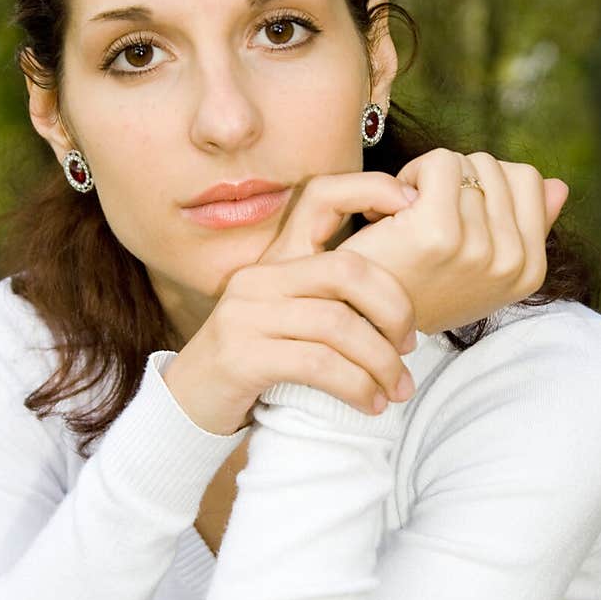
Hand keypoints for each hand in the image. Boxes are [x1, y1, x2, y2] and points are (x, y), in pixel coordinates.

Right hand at [161, 172, 421, 434]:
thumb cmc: (254, 368)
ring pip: (338, 324)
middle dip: (393, 309)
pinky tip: (369, 405)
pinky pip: (317, 363)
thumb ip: (328, 303)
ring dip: (380, 363)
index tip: (413, 206)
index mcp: (274, 261)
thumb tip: (399, 309)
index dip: (370, 190)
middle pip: (346, 270)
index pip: (321, 198)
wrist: (188, 409)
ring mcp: (246, 316)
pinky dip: (355, 386)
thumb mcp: (288, 323)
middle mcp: (258, 279)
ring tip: (397, 390)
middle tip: (410, 347)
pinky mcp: (242, 356)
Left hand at [339, 148, 568, 333]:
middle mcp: (511, 263)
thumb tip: (559, 186)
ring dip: (429, 179)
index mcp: (529, 271)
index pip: (530, 181)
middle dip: (457, 179)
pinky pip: (440, 163)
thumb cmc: (416, 286)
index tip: (453, 215)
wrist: (359, 317)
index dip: (485, 183)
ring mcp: (479, 250)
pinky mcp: (439, 234)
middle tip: (424, 218)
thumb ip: (524, 227)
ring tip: (407, 219)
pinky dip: (412, 173)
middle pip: (496, 168)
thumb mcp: (480, 267)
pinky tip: (393, 209)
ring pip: (466, 164)